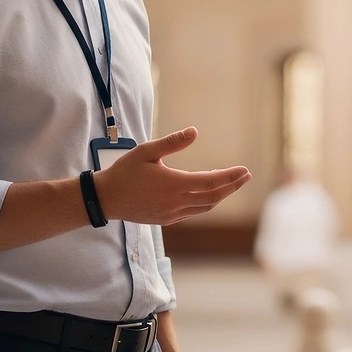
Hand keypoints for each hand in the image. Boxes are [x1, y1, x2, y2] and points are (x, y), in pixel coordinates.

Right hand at [93, 127, 249, 226]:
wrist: (106, 199)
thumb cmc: (125, 171)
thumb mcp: (146, 151)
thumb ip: (172, 142)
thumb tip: (194, 131)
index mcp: (173, 184)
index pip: (211, 181)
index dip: (230, 176)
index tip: (244, 170)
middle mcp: (176, 202)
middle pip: (213, 196)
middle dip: (232, 186)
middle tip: (245, 176)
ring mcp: (172, 214)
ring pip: (205, 207)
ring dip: (220, 195)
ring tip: (230, 183)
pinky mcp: (167, 220)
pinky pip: (193, 212)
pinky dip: (206, 202)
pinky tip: (207, 192)